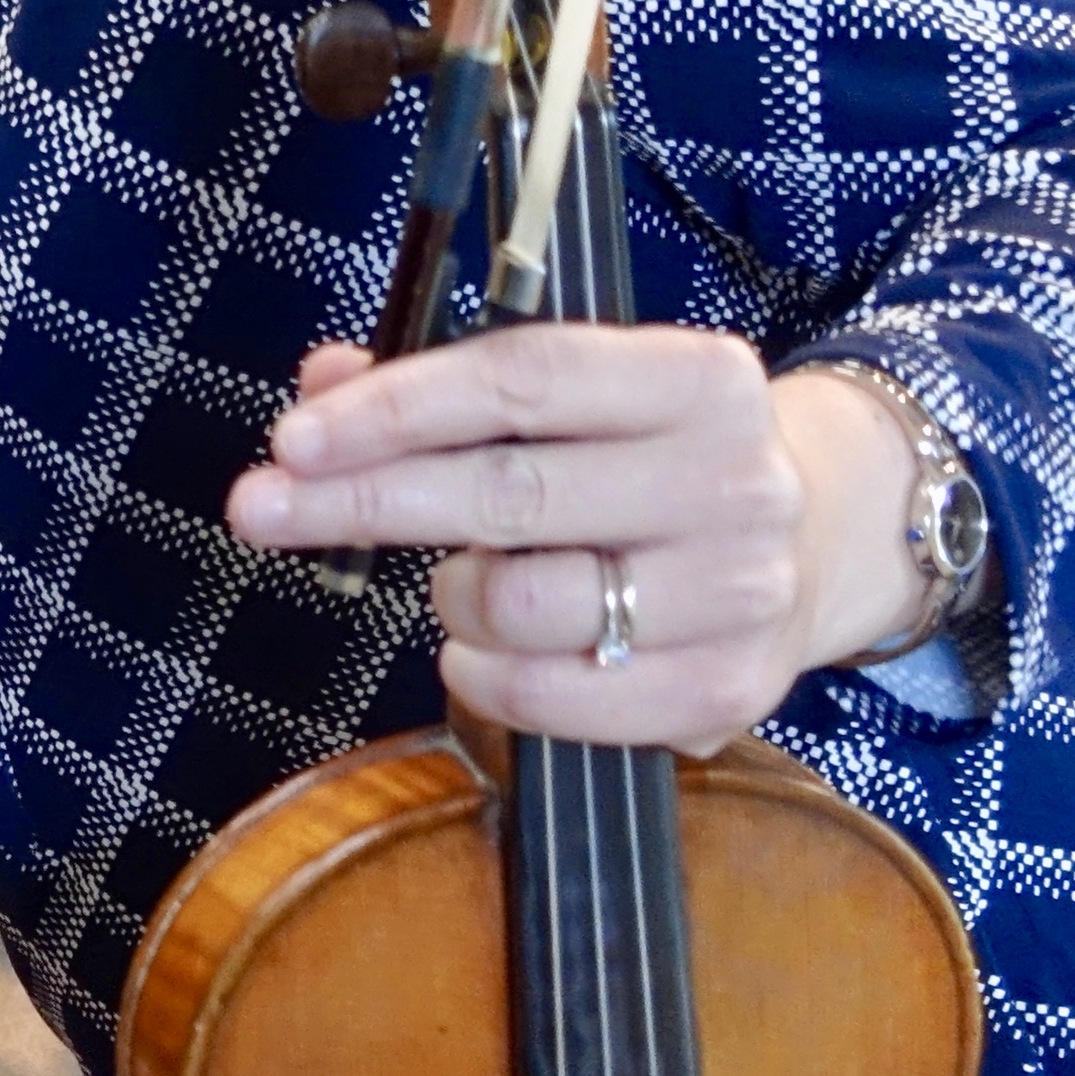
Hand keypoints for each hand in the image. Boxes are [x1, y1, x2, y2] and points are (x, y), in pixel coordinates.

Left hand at [224, 325, 894, 752]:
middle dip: (362, 502)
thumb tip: (322, 386)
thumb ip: (443, 386)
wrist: (816, 541)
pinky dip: (487, 678)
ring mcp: (738, 590)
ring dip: (450, 597)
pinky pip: (555, 698)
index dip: (396, 408)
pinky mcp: (728, 688)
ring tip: (459, 583)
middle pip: (508, 493)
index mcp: (697, 377)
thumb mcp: (577, 397)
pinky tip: (481, 650)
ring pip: (523, 603)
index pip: (522, 380)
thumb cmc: (650, 460)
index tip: (293, 436)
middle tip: (258, 508)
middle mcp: (731, 479)